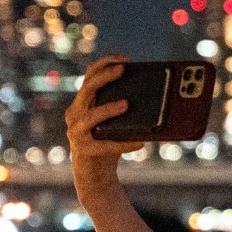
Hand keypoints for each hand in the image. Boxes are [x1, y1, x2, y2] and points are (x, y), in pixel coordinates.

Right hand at [66, 56, 148, 190]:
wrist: (94, 172)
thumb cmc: (107, 139)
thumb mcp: (114, 118)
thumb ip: (123, 103)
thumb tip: (156, 92)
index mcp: (83, 101)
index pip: (90, 74)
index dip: (105, 62)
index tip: (126, 59)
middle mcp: (75, 113)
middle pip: (87, 88)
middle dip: (105, 76)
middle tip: (123, 70)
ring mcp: (76, 132)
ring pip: (90, 116)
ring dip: (108, 109)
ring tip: (126, 104)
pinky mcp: (84, 150)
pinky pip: (104, 145)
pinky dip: (123, 144)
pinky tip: (140, 143)